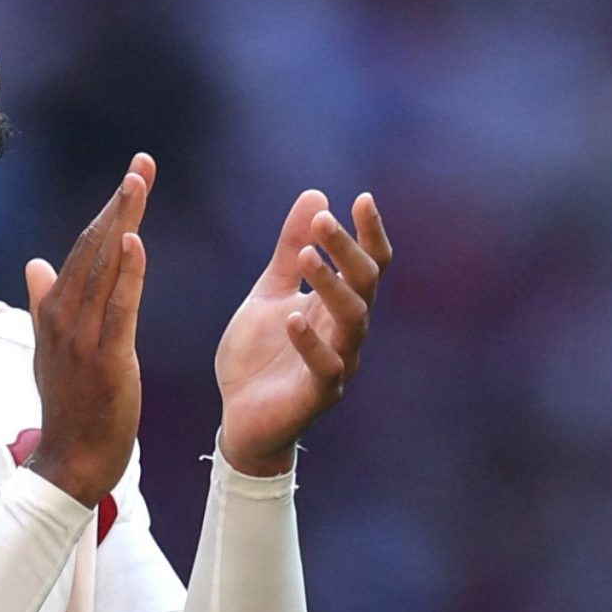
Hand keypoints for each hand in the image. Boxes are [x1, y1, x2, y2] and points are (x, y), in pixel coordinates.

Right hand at [23, 154, 152, 505]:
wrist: (71, 460)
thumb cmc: (70, 407)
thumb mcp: (50, 350)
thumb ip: (44, 303)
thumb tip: (36, 263)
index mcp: (54, 311)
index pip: (83, 248)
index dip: (108, 211)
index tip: (132, 178)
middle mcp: (63, 316)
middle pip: (92, 246)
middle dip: (119, 203)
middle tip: (142, 164)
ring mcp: (82, 336)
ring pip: (103, 267)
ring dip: (122, 221)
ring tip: (139, 183)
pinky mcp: (105, 358)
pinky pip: (117, 307)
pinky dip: (126, 272)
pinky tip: (136, 240)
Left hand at [214, 188, 392, 473]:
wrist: (241, 416)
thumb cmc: (262, 354)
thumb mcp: (269, 292)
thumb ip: (290, 249)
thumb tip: (316, 195)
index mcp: (337, 305)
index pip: (369, 264)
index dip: (370, 233)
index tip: (362, 198)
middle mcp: (346, 331)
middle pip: (364, 284)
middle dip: (346, 250)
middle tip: (323, 219)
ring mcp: (338, 363)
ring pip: (351, 320)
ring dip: (331, 286)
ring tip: (307, 257)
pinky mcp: (317, 394)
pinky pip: (325, 367)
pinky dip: (310, 341)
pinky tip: (293, 316)